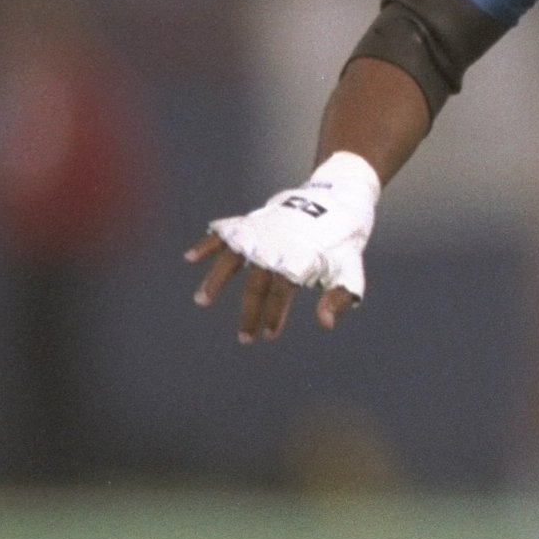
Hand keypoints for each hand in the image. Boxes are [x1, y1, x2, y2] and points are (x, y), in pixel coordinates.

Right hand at [185, 152, 379, 342]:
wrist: (335, 200)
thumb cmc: (341, 243)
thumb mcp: (349, 270)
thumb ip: (338, 298)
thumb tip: (326, 326)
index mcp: (298, 259)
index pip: (280, 294)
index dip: (274, 315)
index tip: (269, 335)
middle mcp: (275, 246)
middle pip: (256, 284)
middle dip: (250, 312)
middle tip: (245, 337)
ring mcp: (260, 233)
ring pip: (232, 259)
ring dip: (216, 280)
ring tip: (202, 301)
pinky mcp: (251, 223)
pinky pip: (225, 233)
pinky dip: (207, 244)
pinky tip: (189, 258)